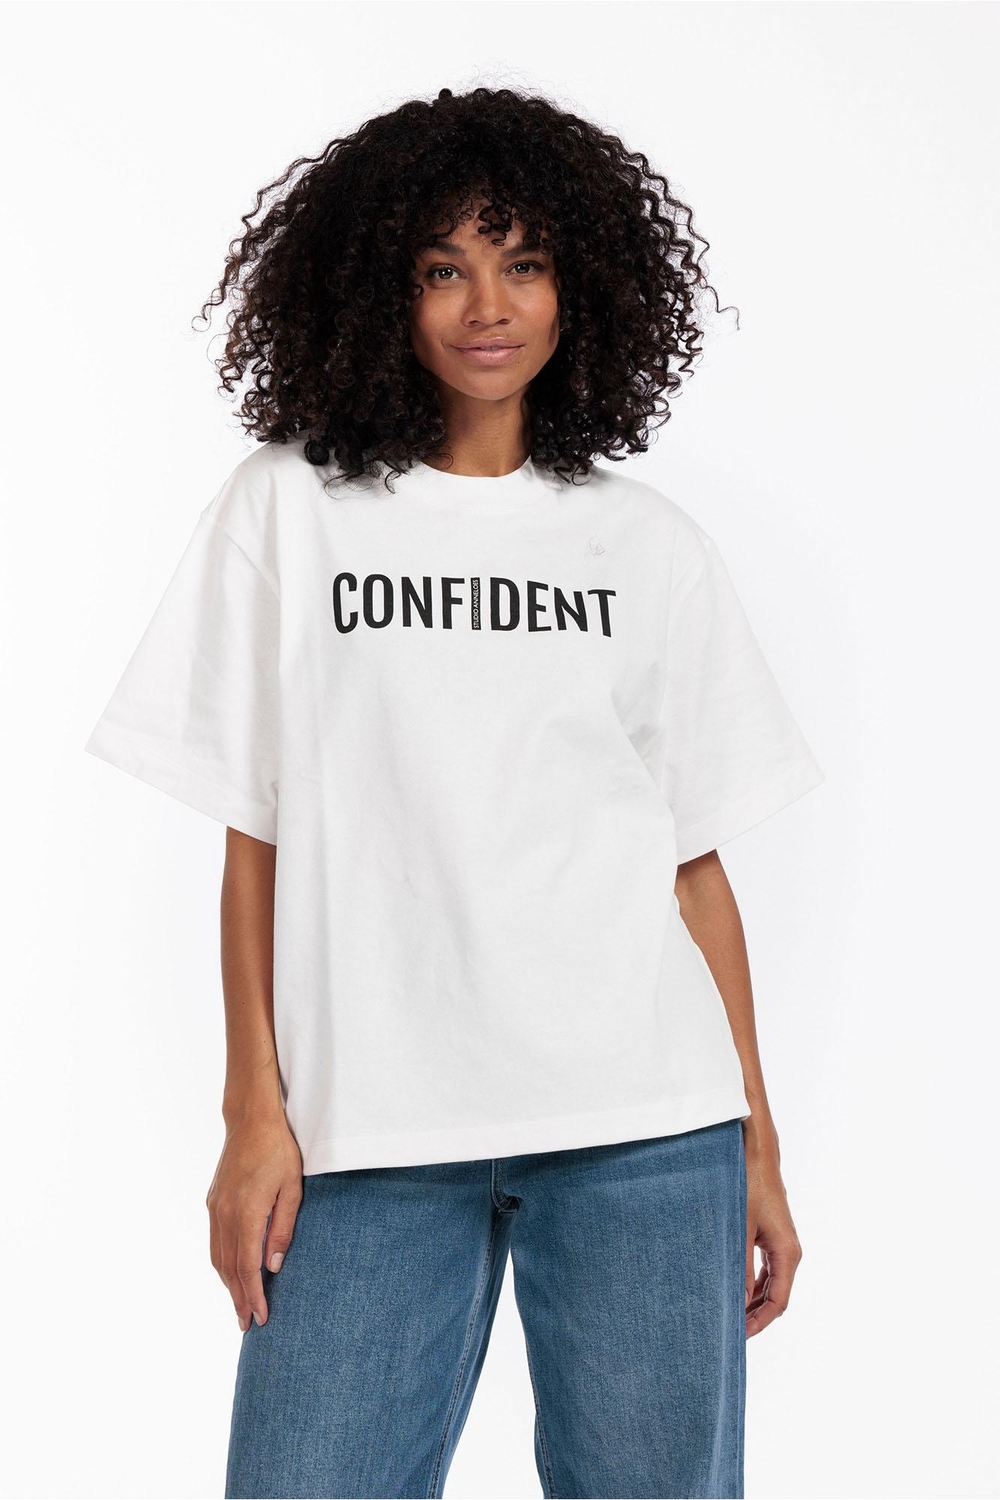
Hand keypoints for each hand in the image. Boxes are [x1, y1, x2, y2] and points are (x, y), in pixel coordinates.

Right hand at [206, 1113, 302, 1331]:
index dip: (253, 1295)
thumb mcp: (292, 1188)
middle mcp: (225, 1214)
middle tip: (246, 1325)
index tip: (260, 1318)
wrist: (251, 1121)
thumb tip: (274, 1265)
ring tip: (239, 1305)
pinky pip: (215, 1242)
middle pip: (229, 1269)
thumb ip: (283, 1227)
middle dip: (238, 1299)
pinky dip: (222, 1264)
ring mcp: (215, 1208)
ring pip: (217, 1258)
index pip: (247, 1266)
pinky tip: (231, 1273)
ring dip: (227, 1285)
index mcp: (247, 1212)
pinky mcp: (213, 1202)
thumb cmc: (278, 1151)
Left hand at [742, 1121, 802, 1337]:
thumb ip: (740, 1268)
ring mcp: (781, 1242)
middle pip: (776, 1296)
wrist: (755, 1153)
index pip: (778, 1302)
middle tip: (729, 1331)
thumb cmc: (747, 1186)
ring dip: (752, 1300)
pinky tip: (734, 1288)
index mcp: (787, 1252)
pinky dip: (752, 1282)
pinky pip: (765, 1268)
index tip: (738, 1337)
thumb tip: (736, 1302)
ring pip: (770, 1283)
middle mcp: (789, 1251)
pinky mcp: (771, 1234)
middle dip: (754, 1315)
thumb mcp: (740, 1230)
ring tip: (728, 1315)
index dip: (759, 1322)